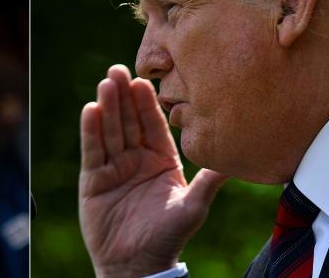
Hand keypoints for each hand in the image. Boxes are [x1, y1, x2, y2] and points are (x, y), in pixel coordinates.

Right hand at [79, 65, 228, 277]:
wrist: (137, 265)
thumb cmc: (168, 237)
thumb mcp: (193, 206)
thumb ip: (210, 181)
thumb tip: (238, 160)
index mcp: (162, 159)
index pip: (154, 124)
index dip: (148, 102)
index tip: (144, 79)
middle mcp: (136, 158)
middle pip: (128, 120)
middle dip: (124, 95)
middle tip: (119, 70)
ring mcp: (114, 166)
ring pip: (110, 130)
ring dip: (107, 106)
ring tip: (105, 82)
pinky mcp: (93, 179)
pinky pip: (93, 150)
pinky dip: (91, 130)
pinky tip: (90, 109)